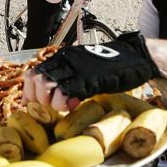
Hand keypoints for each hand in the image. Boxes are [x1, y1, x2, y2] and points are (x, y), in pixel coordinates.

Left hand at [24, 32, 159, 109]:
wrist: (136, 56)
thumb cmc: (112, 65)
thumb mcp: (84, 68)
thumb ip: (69, 78)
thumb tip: (54, 95)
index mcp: (63, 58)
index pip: (33, 74)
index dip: (29, 93)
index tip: (34, 106)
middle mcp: (66, 61)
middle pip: (36, 80)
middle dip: (37, 100)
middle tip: (49, 110)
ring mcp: (77, 69)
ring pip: (48, 85)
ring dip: (50, 103)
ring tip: (62, 108)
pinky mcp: (90, 78)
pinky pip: (69, 90)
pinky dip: (65, 102)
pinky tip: (73, 106)